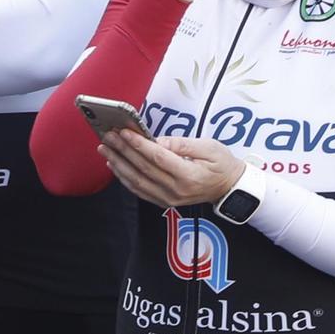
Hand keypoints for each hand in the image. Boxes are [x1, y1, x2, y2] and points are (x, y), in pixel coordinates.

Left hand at [99, 128, 243, 207]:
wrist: (229, 188)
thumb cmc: (222, 164)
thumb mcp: (210, 147)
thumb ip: (183, 144)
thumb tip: (157, 140)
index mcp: (189, 175)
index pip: (158, 158)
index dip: (139, 145)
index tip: (125, 132)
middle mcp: (176, 190)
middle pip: (143, 169)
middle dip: (123, 151)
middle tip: (108, 136)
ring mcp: (168, 198)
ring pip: (137, 182)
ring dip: (118, 164)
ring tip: (106, 148)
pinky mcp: (163, 201)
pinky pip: (139, 191)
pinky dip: (124, 178)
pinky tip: (115, 165)